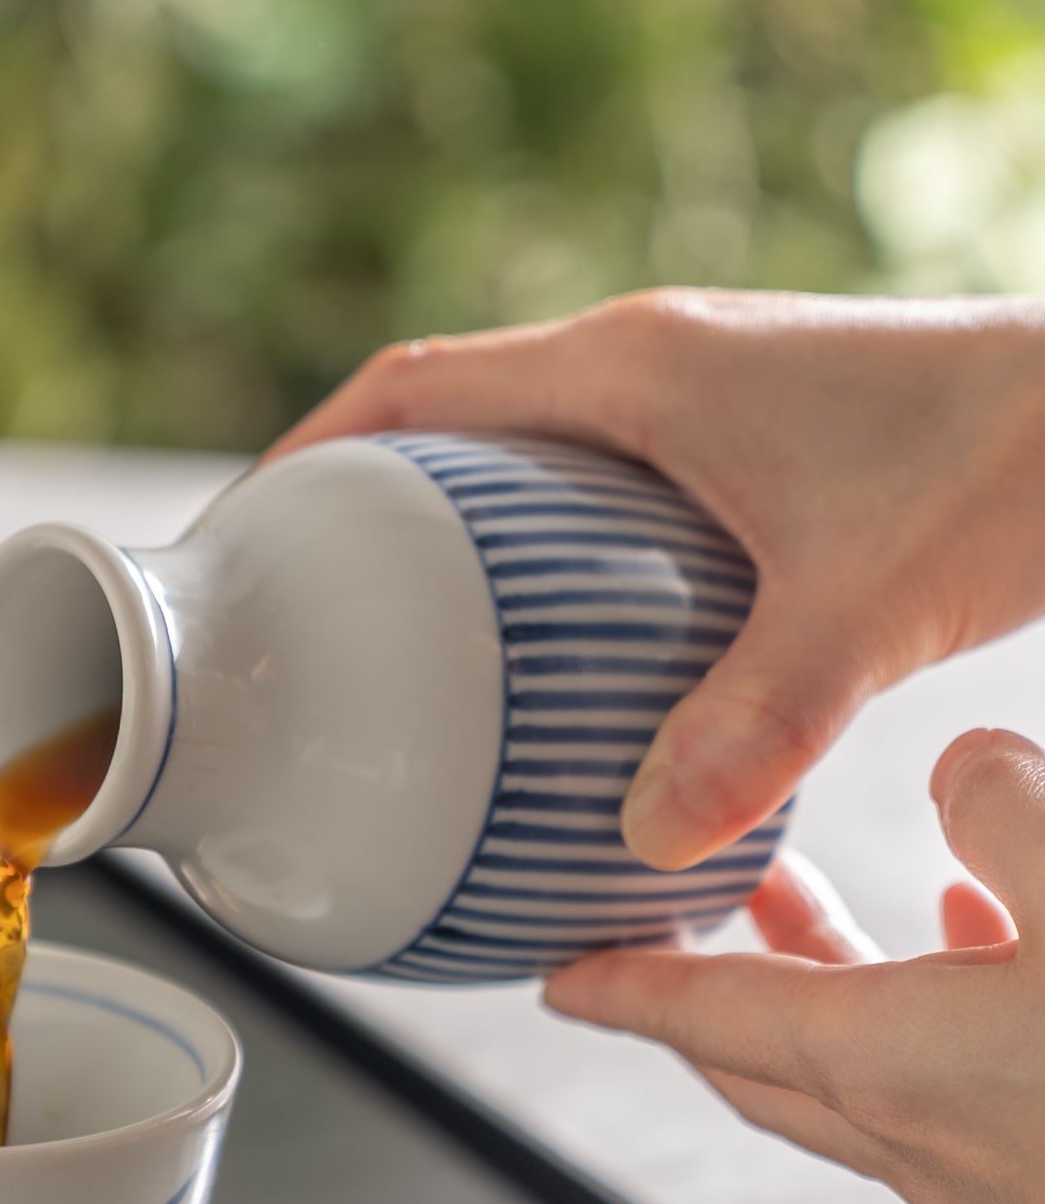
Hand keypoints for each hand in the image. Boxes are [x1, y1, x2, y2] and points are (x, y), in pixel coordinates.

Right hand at [268, 291, 1044, 869]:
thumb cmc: (1016, 457)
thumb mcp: (869, 604)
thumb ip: (757, 720)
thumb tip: (649, 838)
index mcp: (633, 369)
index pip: (411, 387)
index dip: (303, 456)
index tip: (237, 537)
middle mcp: (647, 366)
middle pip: (443, 420)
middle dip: (354, 503)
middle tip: (297, 612)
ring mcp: (694, 397)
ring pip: (517, 456)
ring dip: (444, 529)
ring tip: (390, 641)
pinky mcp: (740, 441)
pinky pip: (588, 491)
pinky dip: (535, 557)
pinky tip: (546, 653)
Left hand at [542, 729, 1044, 1203]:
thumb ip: (1004, 813)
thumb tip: (954, 764)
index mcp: (891, 1069)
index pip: (710, 1019)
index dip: (627, 985)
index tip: (560, 976)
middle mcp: (925, 1144)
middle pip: (763, 1056)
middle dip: (704, 980)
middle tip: (674, 907)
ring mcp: (1003, 1178)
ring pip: (859, 1073)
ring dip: (817, 984)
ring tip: (800, 902)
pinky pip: (957, 1089)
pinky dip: (926, 1013)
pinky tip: (975, 937)